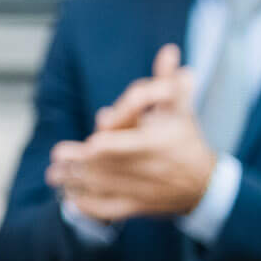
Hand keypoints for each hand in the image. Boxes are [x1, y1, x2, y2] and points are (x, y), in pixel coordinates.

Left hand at [48, 45, 216, 221]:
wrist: (206, 186)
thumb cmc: (187, 142)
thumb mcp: (180, 110)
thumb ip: (168, 83)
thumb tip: (168, 50)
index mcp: (155, 144)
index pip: (120, 146)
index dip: (101, 145)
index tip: (88, 142)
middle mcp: (147, 169)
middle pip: (104, 167)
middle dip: (77, 163)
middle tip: (57, 157)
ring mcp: (142, 191)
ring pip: (102, 188)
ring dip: (75, 182)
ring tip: (54, 176)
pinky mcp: (138, 208)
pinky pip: (109, 210)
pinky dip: (88, 206)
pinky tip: (71, 200)